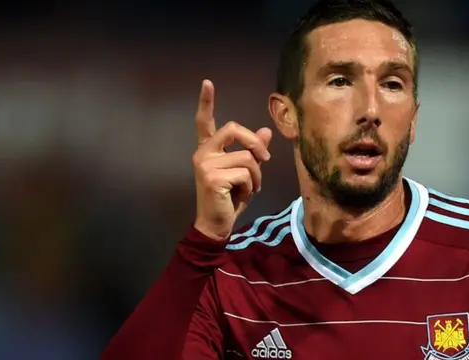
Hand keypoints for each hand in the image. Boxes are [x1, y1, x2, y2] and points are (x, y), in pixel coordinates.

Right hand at [192, 80, 271, 241]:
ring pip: (247, 156)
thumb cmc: (229, 199)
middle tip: (264, 159)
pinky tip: (242, 195)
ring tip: (250, 188)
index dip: (206, 102)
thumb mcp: (245, 173)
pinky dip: (251, 185)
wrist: (216, 224)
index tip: (207, 83)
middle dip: (254, 142)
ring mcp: (205, 164)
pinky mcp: (212, 177)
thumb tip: (266, 131)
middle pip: (233, 128)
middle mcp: (202, 153)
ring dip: (257, 175)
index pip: (204, 121)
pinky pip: (246, 172)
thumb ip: (253, 152)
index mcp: (208, 149)